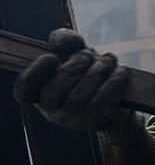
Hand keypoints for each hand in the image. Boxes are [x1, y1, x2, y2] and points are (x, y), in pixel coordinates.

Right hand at [11, 28, 132, 132]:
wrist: (120, 102)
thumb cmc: (91, 75)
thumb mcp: (78, 55)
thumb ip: (67, 43)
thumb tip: (59, 41)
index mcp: (40, 93)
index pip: (23, 90)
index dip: (35, 73)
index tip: (50, 57)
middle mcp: (51, 111)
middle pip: (57, 86)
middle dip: (77, 64)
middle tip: (90, 55)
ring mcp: (72, 121)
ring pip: (81, 94)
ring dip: (100, 70)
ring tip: (110, 60)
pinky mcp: (95, 124)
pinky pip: (102, 102)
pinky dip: (114, 82)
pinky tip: (121, 72)